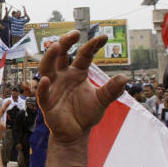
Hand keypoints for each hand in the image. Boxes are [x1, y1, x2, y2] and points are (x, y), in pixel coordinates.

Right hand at [37, 31, 126, 145]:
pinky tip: (46, 80)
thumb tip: (125, 78)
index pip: (84, 55)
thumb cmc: (86, 114)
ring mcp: (53, 87)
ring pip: (47, 67)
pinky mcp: (47, 102)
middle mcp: (63, 76)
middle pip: (61, 55)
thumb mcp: (102, 100)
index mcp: (77, 73)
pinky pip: (43, 92)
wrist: (75, 133)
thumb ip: (111, 90)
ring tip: (57, 46)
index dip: (93, 45)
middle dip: (65, 42)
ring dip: (50, 56)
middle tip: (74, 33)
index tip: (104, 37)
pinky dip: (43, 86)